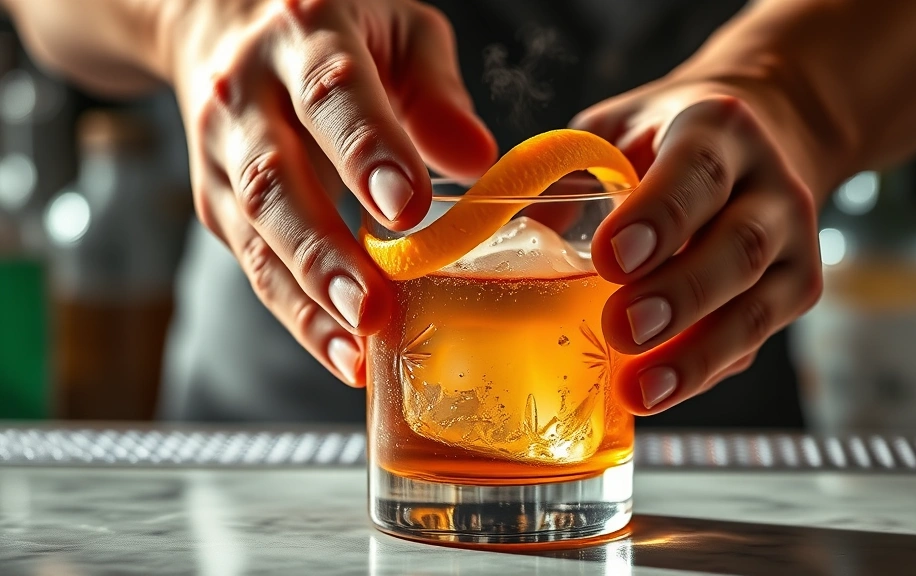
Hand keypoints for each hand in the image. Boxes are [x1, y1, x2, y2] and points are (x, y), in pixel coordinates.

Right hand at [163, 0, 495, 385]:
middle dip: (323, 252)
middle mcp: (246, 93)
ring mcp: (221, 151)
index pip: (331, 94)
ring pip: (255, 233)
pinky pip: (254, 263)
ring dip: (306, 299)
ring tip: (357, 351)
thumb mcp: (398, 32)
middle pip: (274, 180)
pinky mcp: (213, 200)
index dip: (366, 152)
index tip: (407, 210)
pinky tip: (343, 351)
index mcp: (304, 32)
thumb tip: (478, 158)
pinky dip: (298, 314)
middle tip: (372, 308)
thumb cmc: (337, 31)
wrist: (225, 23)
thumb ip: (436, 91)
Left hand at [572, 80, 823, 414]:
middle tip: (620, 328)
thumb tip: (497, 238)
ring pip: (756, 306)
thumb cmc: (667, 141)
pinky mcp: (799, 289)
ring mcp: (794, 241)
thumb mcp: (616, 131)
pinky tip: (658, 391)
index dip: (656, 217)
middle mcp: (770, 183)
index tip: (608, 259)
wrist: (764, 142)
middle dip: (678, 295)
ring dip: (696, 354)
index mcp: (718, 127)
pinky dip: (703, 371)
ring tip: (638, 389)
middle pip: (737, 246)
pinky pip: (752, 341)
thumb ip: (568, 177)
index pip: (695, 170)